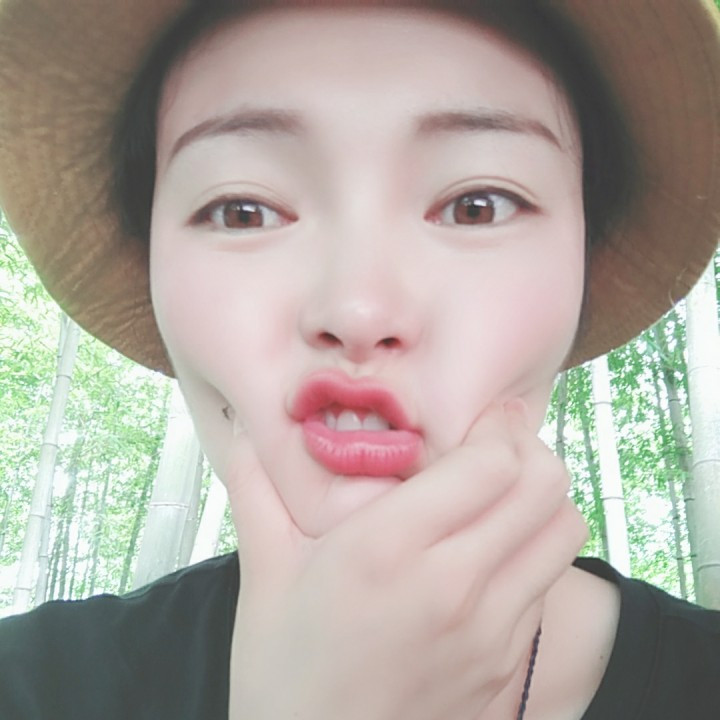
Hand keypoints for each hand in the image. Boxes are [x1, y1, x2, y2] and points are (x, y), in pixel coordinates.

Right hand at [226, 402, 587, 719]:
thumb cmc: (282, 675)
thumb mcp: (265, 575)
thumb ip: (257, 490)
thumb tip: (241, 430)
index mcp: (388, 549)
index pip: (489, 463)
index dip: (499, 425)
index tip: (487, 413)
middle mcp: (454, 586)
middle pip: (542, 487)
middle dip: (530, 449)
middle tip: (498, 444)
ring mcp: (491, 632)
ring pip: (562, 532)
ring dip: (542, 498)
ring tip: (503, 493)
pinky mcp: (507, 666)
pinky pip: (548, 584)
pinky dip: (535, 550)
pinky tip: (491, 553)